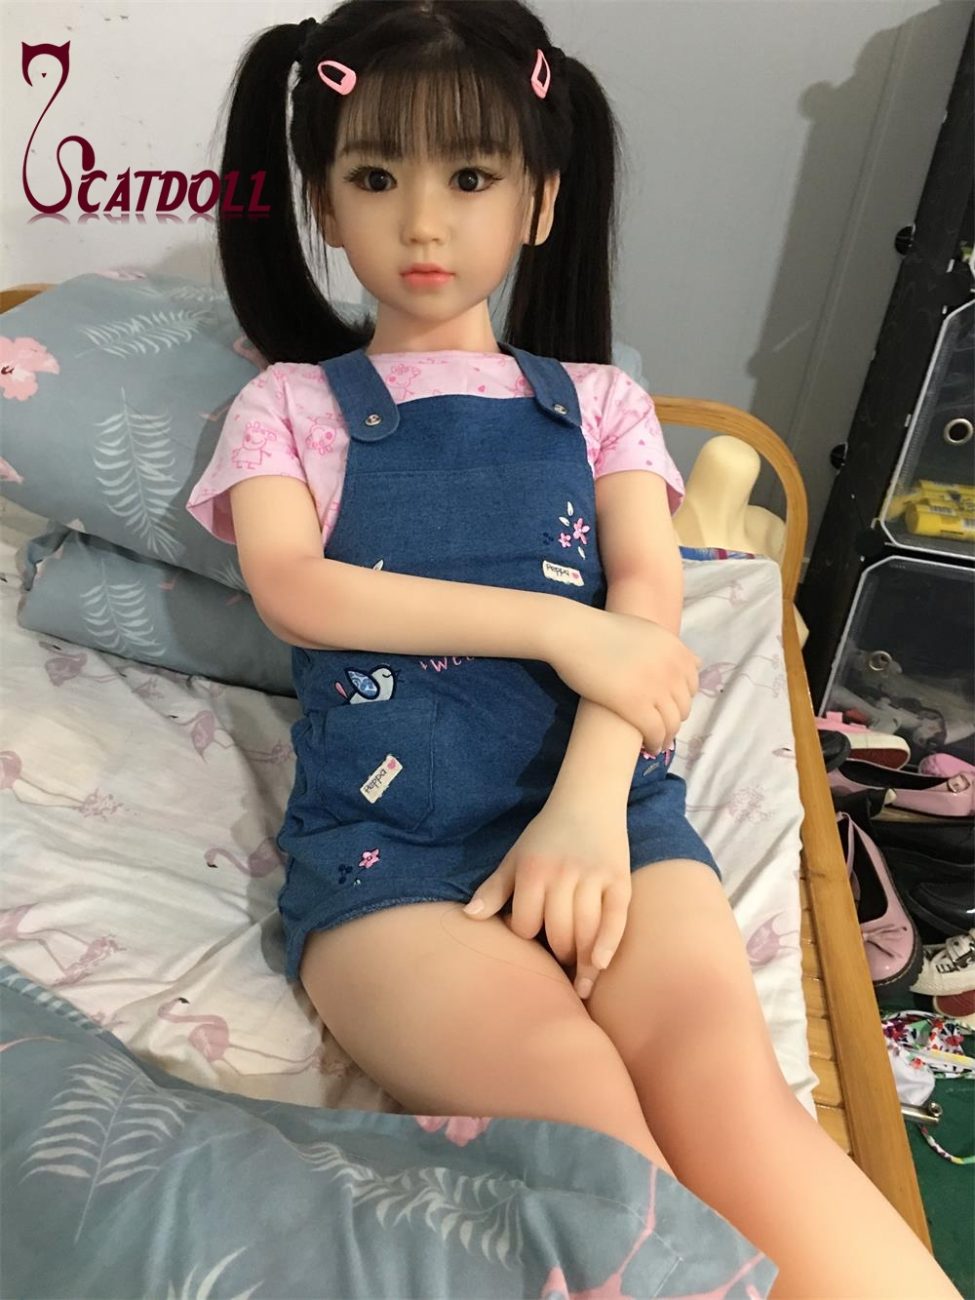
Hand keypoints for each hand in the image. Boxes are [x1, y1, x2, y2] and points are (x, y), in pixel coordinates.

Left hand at [463, 789, 631, 999]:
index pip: (524, 924)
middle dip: (557, 956)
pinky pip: (616, 918)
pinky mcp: (619, 879)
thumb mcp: (515, 857)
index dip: (525, 937)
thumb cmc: (546, 835)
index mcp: (532, 871)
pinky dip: (608, 944)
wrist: (589, 800)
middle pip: (557, 933)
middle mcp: (563, 874)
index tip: (530, 941)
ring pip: (586, 931)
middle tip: (559, 966)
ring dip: (582, 962)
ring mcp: (593, 877)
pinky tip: (600, 966)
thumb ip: (494, 889)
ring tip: (579, 982)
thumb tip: (468, 917)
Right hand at [551, 605, 700, 753]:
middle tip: (663, 728)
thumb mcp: (646, 630)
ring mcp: (655, 687)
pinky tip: (649, 746)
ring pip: (672, 723)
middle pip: (683, 706)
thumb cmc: (601, 630)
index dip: (682, 700)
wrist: (574, 634)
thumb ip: (670, 648)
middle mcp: (672, 668)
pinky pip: (655, 732)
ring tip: (658, 743)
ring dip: (667, 736)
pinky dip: (655, 742)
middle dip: (675, 719)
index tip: (671, 708)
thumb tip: (695, 663)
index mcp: (676, 649)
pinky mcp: (635, 705)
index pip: (692, 684)